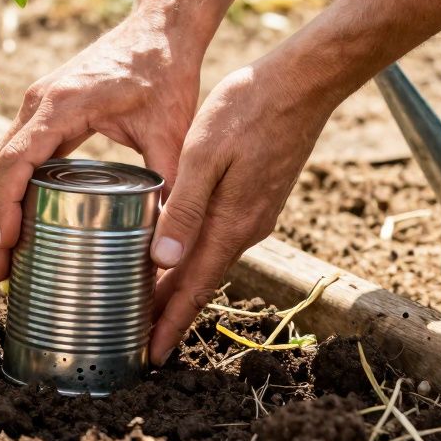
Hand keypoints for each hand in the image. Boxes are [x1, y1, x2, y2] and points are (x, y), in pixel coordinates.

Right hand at [0, 14, 201, 281]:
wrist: (161, 26)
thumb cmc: (165, 70)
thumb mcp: (171, 129)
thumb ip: (169, 183)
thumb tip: (171, 242)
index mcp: (61, 105)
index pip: (16, 164)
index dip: (4, 209)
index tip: (5, 249)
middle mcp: (38, 102)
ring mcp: (37, 104)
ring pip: (3, 162)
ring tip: (4, 257)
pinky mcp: (45, 109)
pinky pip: (18, 153)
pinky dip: (13, 188)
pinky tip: (21, 222)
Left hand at [147, 56, 334, 364]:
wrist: (302, 83)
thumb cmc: (247, 109)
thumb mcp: (204, 153)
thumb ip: (185, 206)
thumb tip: (164, 261)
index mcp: (231, 222)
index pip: (195, 287)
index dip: (170, 322)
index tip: (152, 357)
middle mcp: (246, 228)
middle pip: (201, 282)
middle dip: (170, 314)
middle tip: (138, 343)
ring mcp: (254, 214)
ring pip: (210, 261)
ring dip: (181, 287)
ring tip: (149, 306)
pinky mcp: (256, 198)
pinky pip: (220, 240)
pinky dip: (195, 258)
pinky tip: (177, 254)